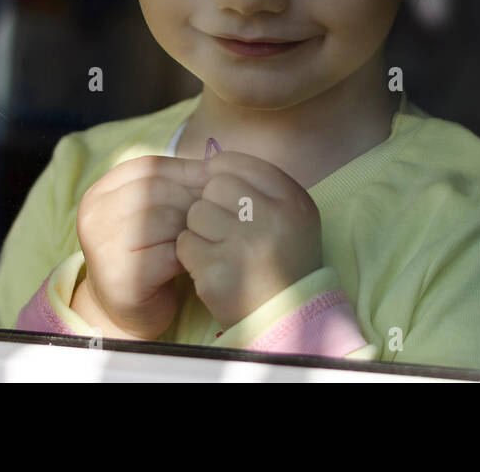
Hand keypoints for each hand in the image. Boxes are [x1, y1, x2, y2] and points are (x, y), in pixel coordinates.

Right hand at [74, 155, 209, 339]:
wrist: (124, 309)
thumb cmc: (146, 253)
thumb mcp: (152, 211)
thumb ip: (173, 185)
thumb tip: (215, 166)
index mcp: (100, 192)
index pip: (149, 166)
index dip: (187, 171)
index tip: (214, 182)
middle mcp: (95, 215)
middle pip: (157, 190)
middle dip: (193, 200)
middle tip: (216, 215)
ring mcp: (103, 245)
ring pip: (165, 218)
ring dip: (193, 228)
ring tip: (204, 238)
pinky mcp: (120, 276)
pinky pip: (169, 253)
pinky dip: (189, 255)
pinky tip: (194, 261)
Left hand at [176, 149, 323, 328]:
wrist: (288, 317)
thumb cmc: (283, 259)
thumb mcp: (290, 214)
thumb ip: (257, 186)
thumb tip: (208, 162)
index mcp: (293, 200)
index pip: (239, 163)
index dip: (221, 173)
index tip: (222, 192)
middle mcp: (272, 219)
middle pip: (214, 186)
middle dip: (211, 204)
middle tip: (224, 227)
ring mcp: (245, 246)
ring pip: (196, 213)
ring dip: (200, 230)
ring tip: (219, 248)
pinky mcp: (219, 272)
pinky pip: (186, 244)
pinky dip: (192, 255)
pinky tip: (212, 267)